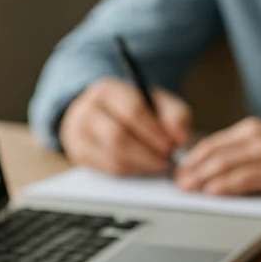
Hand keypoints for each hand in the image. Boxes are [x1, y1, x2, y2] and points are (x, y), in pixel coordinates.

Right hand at [58, 77, 191, 174]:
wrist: (103, 114)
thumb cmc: (135, 108)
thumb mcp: (158, 102)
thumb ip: (176, 115)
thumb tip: (181, 138)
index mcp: (108, 90)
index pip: (132, 110)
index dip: (154, 131)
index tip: (172, 145)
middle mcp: (87, 108)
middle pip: (119, 136)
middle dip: (148, 152)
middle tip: (167, 159)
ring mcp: (78, 132)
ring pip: (112, 154)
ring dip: (141, 164)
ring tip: (159, 164)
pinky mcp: (79, 153)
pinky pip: (107, 168)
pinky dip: (131, 171)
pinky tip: (144, 168)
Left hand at [174, 117, 260, 194]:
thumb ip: (247, 149)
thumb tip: (218, 169)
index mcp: (253, 128)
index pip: (212, 143)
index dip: (191, 158)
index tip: (180, 171)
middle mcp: (256, 137)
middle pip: (212, 155)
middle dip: (190, 171)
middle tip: (177, 185)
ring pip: (222, 167)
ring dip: (201, 180)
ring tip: (188, 191)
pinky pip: (242, 180)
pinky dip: (223, 187)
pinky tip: (211, 193)